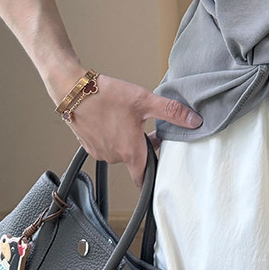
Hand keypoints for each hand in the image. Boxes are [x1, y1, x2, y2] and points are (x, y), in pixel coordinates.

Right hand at [66, 74, 202, 187]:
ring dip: (127, 140)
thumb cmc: (107, 95)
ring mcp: (99, 152)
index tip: (159, 171)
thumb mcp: (145, 100)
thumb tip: (194, 121)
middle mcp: (114, 156)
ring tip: (129, 119)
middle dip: (143, 147)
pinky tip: (113, 118)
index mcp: (130, 151)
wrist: (74, 90)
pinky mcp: (88, 145)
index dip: (153, 176)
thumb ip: (171, 112)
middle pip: (134, 159)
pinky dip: (112, 136)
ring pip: (120, 151)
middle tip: (149, 128)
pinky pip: (106, 145)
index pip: (143, 178)